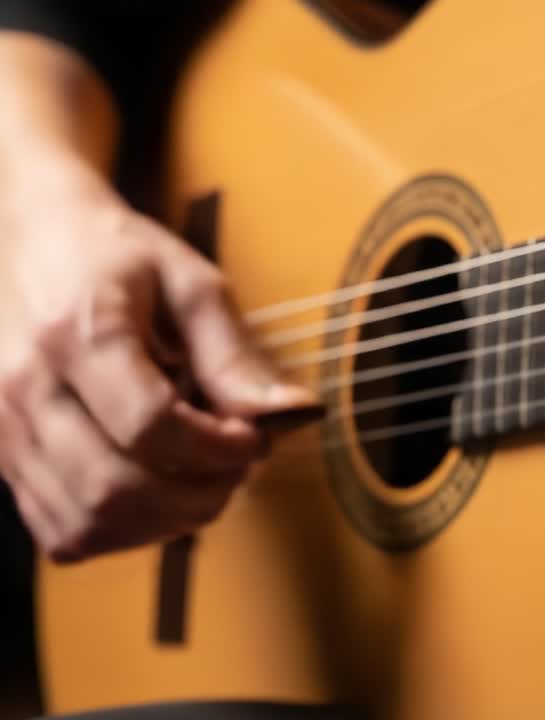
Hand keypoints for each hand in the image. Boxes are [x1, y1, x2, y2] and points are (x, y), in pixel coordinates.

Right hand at [0, 170, 316, 562]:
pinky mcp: (2, 457)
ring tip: (203, 482)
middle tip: (237, 467)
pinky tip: (157, 496)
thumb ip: (233, 354)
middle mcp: (24, 388)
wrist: (27, 231)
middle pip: (115, 488)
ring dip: (163, 523)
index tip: (255, 439)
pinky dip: (121, 532)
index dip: (217, 450)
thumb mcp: (189, 282)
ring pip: (86, 524)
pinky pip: (61, 532)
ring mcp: (3, 429)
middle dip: (198, 495)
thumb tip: (289, 414)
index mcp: (77, 333)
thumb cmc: (112, 253)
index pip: (151, 428)